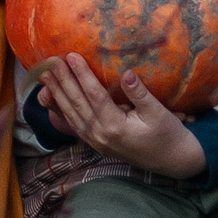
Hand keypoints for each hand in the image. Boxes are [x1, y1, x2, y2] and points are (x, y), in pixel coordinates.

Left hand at [37, 55, 206, 178]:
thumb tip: (127, 73)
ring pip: (71, 115)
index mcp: (115, 127)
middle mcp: (100, 136)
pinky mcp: (96, 143)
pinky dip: (62, 109)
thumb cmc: (168, 134)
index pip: (94, 96)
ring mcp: (96, 141)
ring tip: (45, 75)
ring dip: (57, 93)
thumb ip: (140, 93)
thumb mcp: (158, 112)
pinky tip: (54, 96)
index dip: (82, 74)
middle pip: (76, 104)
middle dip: (62, 81)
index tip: (71, 56)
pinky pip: (74, 124)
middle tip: (50, 60)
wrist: (172, 161)